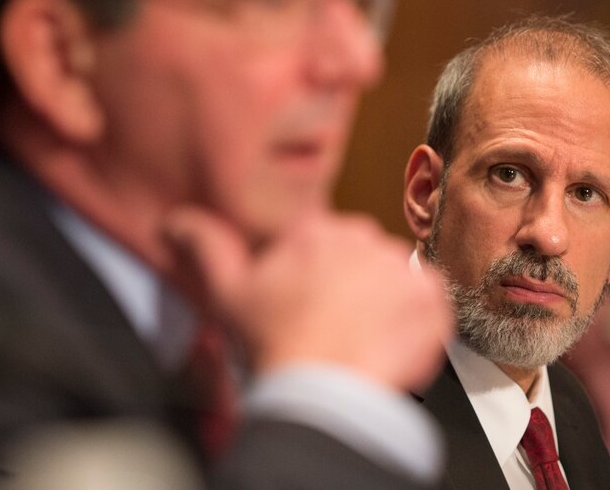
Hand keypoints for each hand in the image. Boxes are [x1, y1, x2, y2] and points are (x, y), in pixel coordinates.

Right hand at [164, 206, 452, 391]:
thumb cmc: (275, 343)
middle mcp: (364, 237)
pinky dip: (412, 323)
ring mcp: (402, 267)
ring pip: (393, 279)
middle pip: (360, 257)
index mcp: (317, 228)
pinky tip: (384, 343)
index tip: (306, 300)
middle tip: (329, 322)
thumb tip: (177, 220)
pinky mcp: (432, 299)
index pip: (323, 242)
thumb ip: (205, 245)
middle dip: (349, 284)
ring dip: (381, 302)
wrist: (320, 389)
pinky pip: (428, 304)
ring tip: (357, 336)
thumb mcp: (227, 291)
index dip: (312, 274)